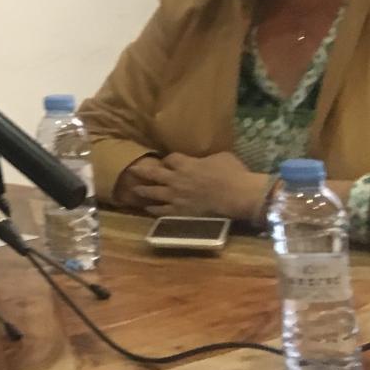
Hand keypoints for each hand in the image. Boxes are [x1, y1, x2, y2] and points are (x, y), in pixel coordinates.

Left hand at [117, 151, 262, 220]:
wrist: (238, 195)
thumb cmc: (233, 173)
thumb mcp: (221, 157)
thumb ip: (208, 158)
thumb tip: (207, 160)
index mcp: (186, 164)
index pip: (169, 159)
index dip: (166, 160)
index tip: (164, 161)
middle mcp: (176, 179)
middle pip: (153, 173)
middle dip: (142, 171)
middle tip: (132, 170)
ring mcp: (176, 196)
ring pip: (153, 192)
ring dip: (143, 190)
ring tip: (134, 190)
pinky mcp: (181, 212)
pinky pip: (162, 211)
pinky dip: (154, 209)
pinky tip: (148, 209)